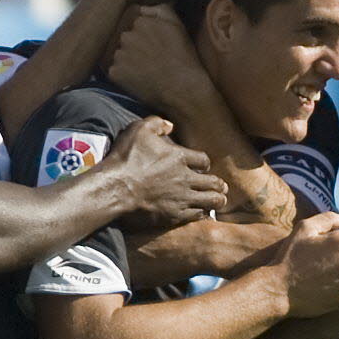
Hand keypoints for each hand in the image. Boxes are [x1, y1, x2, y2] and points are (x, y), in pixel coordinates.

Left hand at [108, 3, 211, 114]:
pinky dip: (122, 76)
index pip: (133, 23)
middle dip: (133, 47)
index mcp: (140, 20)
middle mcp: (126, 35)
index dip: (142, 36)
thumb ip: (160, 9)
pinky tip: (137, 80)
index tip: (152, 46)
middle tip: (148, 59)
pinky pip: (114, 71)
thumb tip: (145, 8)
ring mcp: (119, 54)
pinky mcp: (114, 72)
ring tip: (143, 71)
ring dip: (126, 61)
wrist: (183, 88)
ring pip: (118, 54)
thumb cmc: (184, 58)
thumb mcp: (177, 25)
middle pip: (124, 38)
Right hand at [109, 115, 226, 230]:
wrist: (116, 189)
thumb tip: (170, 125)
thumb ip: (156, 123)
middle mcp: (185, 178)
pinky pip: (196, 215)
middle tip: (222, 186)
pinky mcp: (174, 215)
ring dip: (217, 200)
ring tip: (219, 200)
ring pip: (211, 201)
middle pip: (213, 182)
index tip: (203, 167)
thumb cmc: (126, 159)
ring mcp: (181, 198)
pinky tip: (202, 213)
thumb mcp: (138, 130)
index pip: (203, 160)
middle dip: (218, 184)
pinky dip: (202, 214)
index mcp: (180, 157)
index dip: (204, 164)